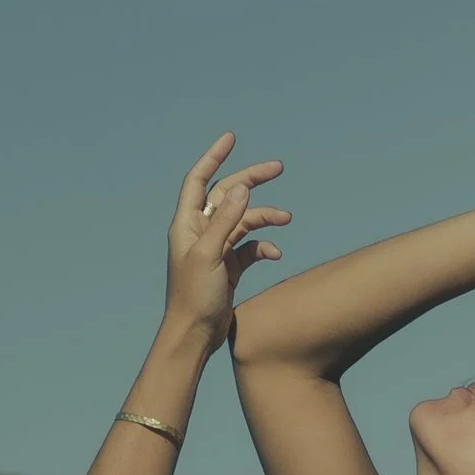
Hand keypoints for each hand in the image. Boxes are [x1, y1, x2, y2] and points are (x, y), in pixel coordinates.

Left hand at [165, 133, 290, 343]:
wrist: (194, 335)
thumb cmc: (193, 296)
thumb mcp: (209, 254)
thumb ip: (226, 220)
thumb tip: (243, 188)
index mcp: (188, 224)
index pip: (200, 179)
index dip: (214, 157)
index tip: (231, 139)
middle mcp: (200, 232)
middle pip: (228, 195)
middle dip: (252, 180)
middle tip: (277, 168)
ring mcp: (216, 249)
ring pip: (243, 221)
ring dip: (264, 217)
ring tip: (286, 218)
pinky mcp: (228, 268)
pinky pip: (249, 248)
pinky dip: (263, 247)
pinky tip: (275, 254)